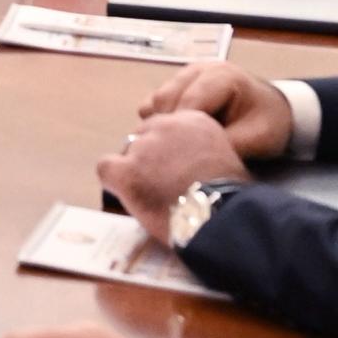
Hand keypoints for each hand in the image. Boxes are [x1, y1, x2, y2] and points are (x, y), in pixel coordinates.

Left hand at [98, 112, 249, 238]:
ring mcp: (144, 147)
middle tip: (159, 185)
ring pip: (126, 153)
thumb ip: (203, 153)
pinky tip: (128, 197)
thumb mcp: (226, 160)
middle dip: (147, 159)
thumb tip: (193, 167)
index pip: (165, 127)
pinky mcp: (127, 171)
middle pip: (142, 136)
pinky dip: (113, 182)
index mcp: (193, 120)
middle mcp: (166, 125)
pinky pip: (106, 168)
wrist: (223, 217)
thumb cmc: (230, 198)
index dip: (166, 151)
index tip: (173, 170)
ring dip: (134, 172)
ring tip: (149, 197)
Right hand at [135, 60, 294, 156]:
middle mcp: (197, 70)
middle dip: (169, 130)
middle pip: (165, 100)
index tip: (183, 159)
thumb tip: (193, 161)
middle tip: (179, 158)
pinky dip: (160, 122)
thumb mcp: (257, 138)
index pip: (187, 102)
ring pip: (155, 102)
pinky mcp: (175, 86)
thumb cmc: (268, 122)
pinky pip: (153, 105)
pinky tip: (177, 137)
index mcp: (220, 75)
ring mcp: (184, 75)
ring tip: (180, 148)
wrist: (274, 111)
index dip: (182, 132)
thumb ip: (225, 146)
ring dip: (162, 126)